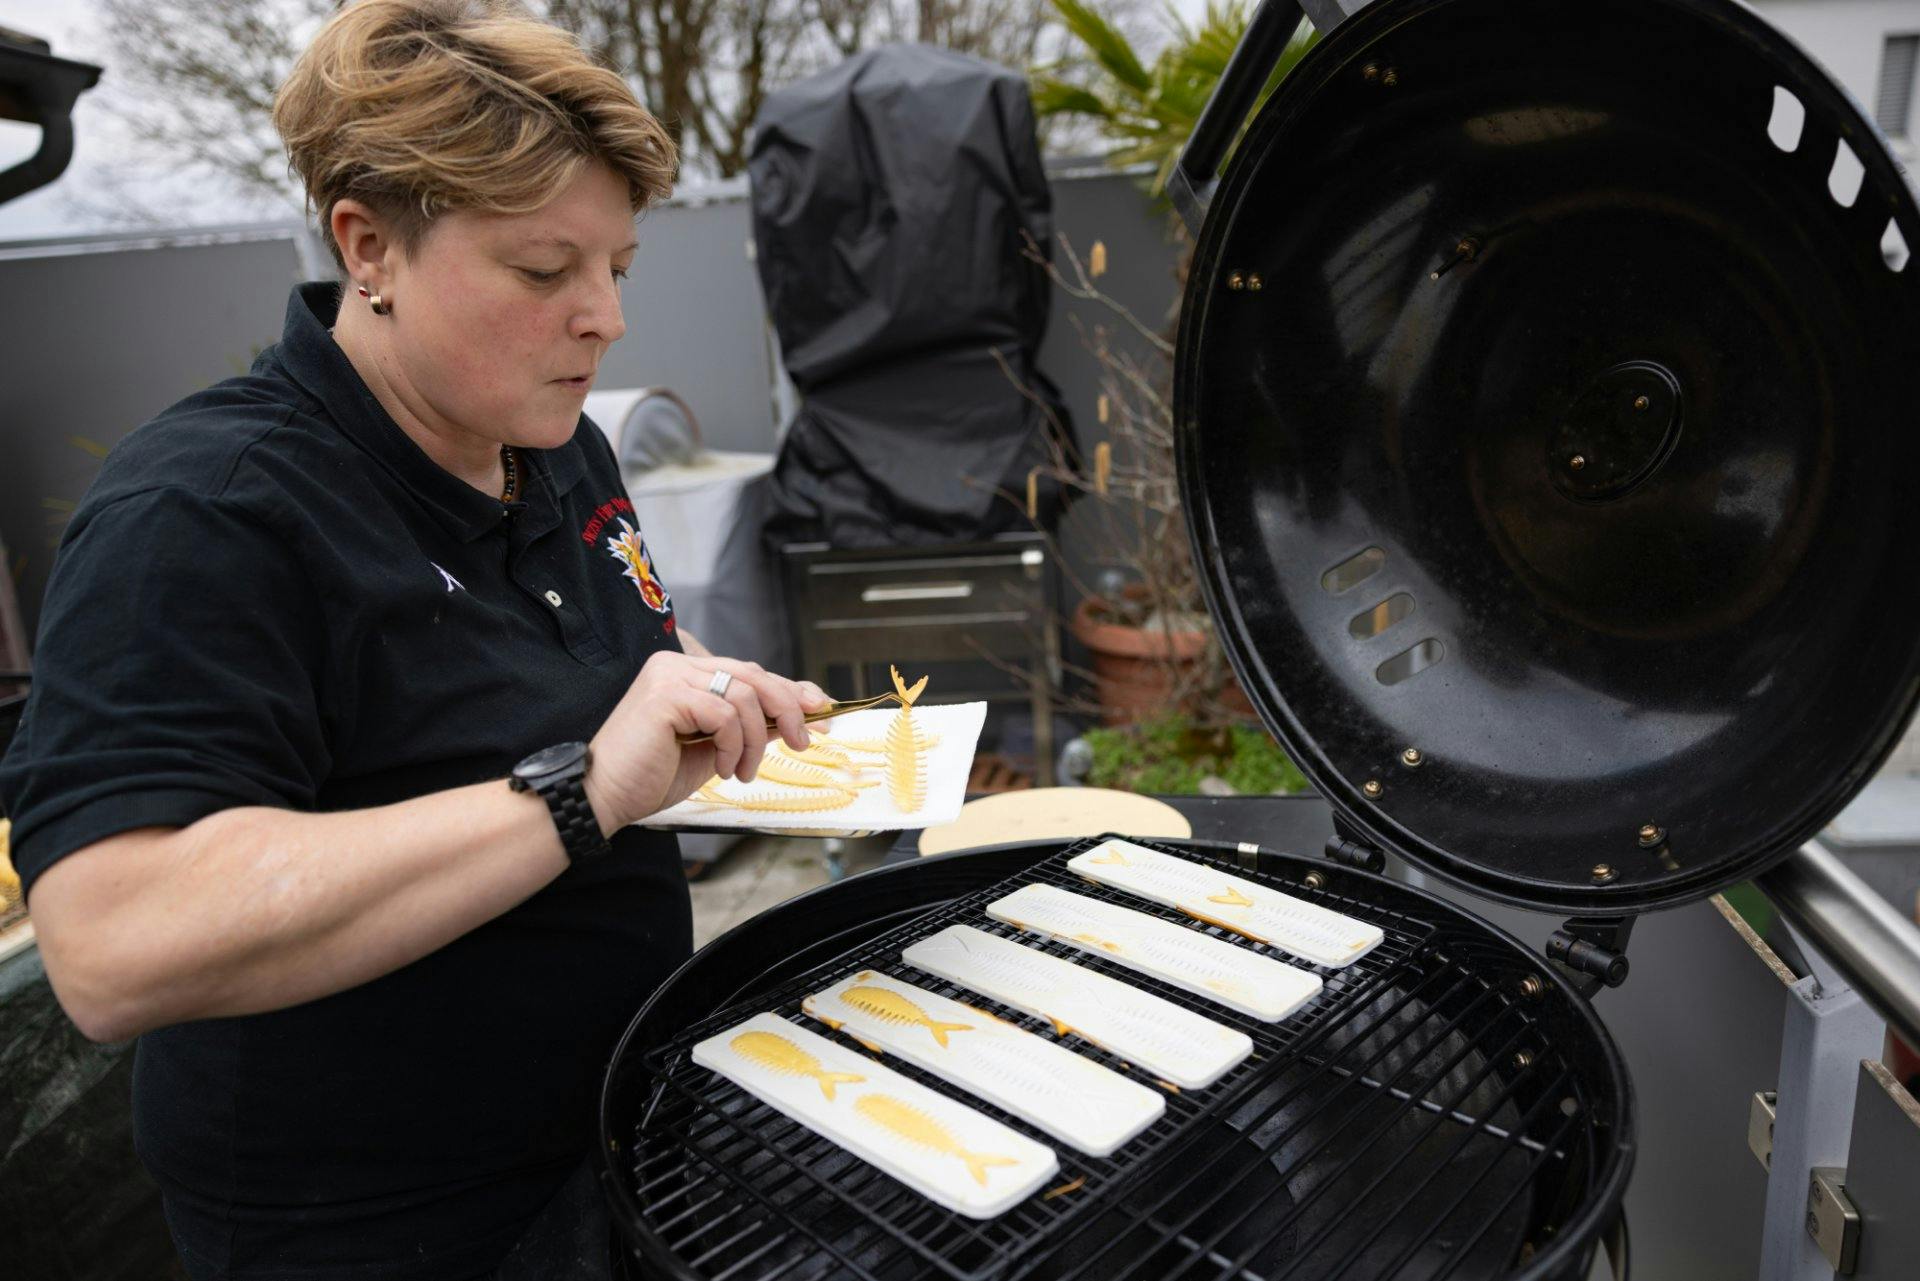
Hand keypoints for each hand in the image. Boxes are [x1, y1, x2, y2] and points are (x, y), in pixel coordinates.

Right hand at [583, 651, 831, 830]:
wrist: (604, 797)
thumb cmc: (652, 775)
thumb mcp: (716, 749)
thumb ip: (751, 727)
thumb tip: (798, 717)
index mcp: (687, 672)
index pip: (750, 672)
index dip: (791, 689)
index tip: (821, 710)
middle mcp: (677, 665)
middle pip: (754, 675)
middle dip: (787, 709)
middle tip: (803, 743)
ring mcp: (669, 675)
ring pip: (743, 695)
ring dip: (755, 740)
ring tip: (741, 771)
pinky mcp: (666, 694)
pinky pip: (724, 714)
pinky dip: (733, 745)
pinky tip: (722, 768)